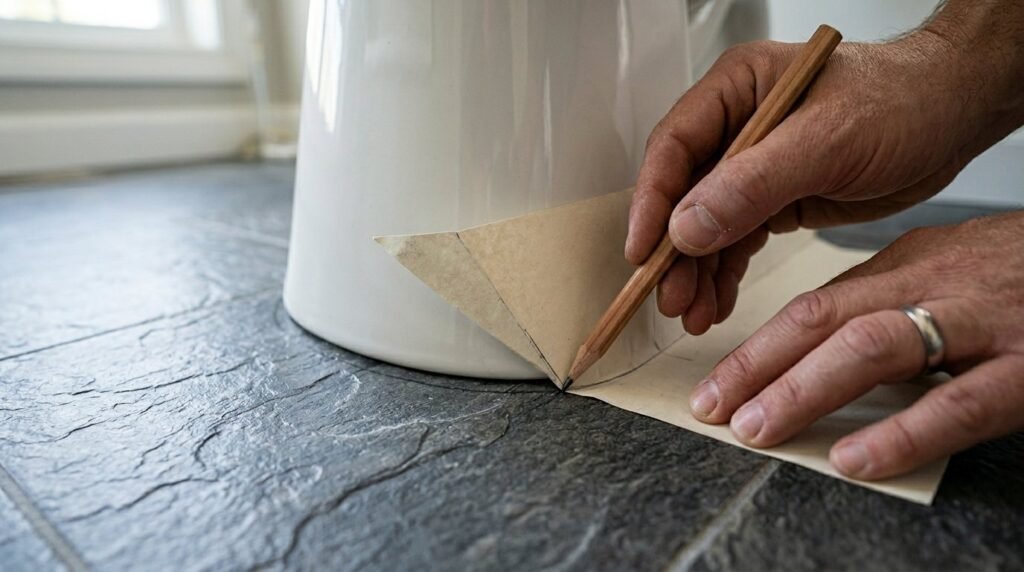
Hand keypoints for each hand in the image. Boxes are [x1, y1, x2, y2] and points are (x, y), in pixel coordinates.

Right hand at [627, 28, 1020, 334]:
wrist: (952, 116)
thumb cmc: (902, 101)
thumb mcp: (826, 140)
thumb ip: (753, 184)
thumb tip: (686, 227)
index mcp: (736, 89)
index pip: (674, 147)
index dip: (652, 201)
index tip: (641, 251)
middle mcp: (735, 127)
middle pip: (683, 194)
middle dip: (673, 252)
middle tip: (668, 299)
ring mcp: (752, 166)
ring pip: (706, 226)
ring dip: (696, 272)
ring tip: (691, 315)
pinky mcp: (773, 199)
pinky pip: (735, 241)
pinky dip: (724, 274)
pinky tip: (716, 303)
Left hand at [688, 212, 1023, 478]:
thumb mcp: (951, 268)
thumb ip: (889, 299)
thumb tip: (819, 340)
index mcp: (910, 263)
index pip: (814, 301)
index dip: (758, 345)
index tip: (715, 382)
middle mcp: (936, 284)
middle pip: (824, 319)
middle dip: (758, 365)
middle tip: (711, 408)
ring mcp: (983, 322)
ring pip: (874, 348)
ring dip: (803, 390)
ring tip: (757, 430)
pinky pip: (959, 403)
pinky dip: (901, 433)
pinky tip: (854, 459)